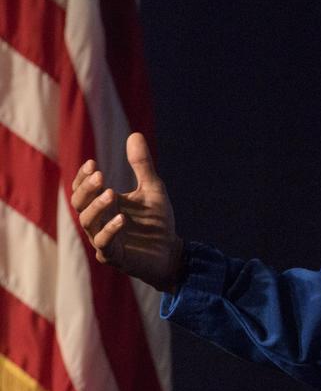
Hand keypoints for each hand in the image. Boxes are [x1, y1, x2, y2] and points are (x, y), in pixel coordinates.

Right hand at [70, 132, 182, 291]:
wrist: (171, 252)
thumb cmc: (157, 222)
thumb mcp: (152, 188)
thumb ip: (141, 165)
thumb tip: (134, 134)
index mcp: (104, 204)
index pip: (82, 189)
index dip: (83, 177)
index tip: (92, 163)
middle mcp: (99, 221)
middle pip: (79, 204)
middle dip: (86, 189)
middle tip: (99, 175)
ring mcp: (104, 239)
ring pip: (87, 222)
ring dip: (97, 207)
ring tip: (111, 192)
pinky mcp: (113, 256)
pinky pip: (104, 243)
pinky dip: (110, 230)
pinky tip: (121, 218)